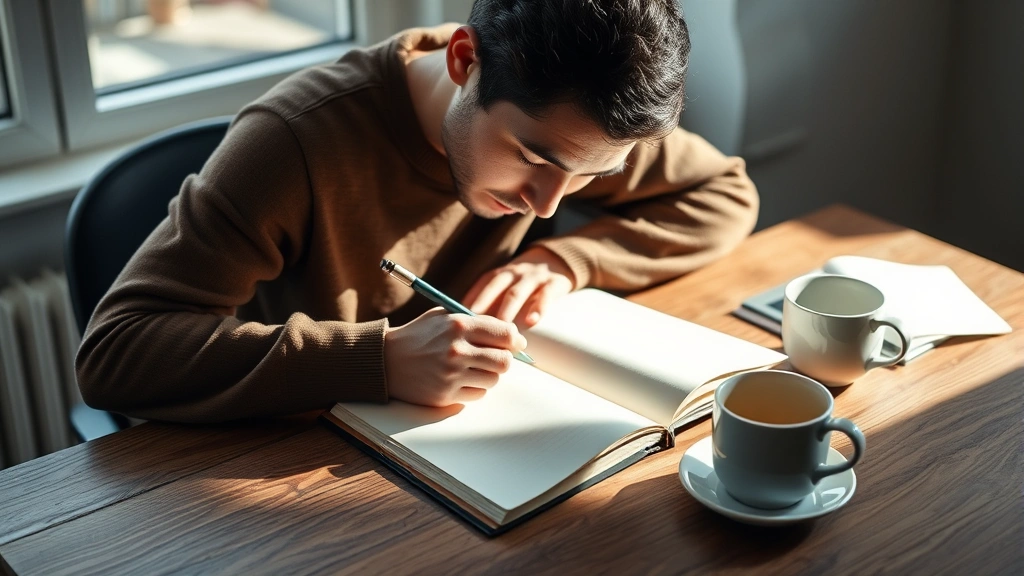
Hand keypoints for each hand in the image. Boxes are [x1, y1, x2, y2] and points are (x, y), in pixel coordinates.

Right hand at [384, 307, 526, 406]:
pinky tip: (460, 379)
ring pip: (493, 380)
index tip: (515, 344)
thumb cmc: (419, 336)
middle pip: (505, 361)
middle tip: (496, 358)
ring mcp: (451, 375)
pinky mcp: (445, 396)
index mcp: (458, 325)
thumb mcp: (443, 317)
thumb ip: (475, 321)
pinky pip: (478, 394)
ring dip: (488, 375)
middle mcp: (456, 350)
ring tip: (473, 368)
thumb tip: (512, 336)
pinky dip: (475, 388)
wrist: (386, 361)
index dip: (515, 340)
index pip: (505, 334)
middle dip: (505, 360)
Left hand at [463, 247, 574, 327]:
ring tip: (501, 328)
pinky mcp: (553, 284)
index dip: (470, 299)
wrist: (557, 261)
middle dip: (484, 304)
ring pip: (517, 292)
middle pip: (495, 286)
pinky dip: (538, 308)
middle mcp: (514, 273)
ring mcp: (533, 278)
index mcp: (500, 274)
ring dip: (508, 310)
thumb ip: (491, 301)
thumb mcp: (507, 285)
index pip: (482, 285)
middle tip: (474, 324)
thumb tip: (469, 324)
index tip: (460, 317)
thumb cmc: (524, 282)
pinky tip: (532, 321)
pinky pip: (545, 296)